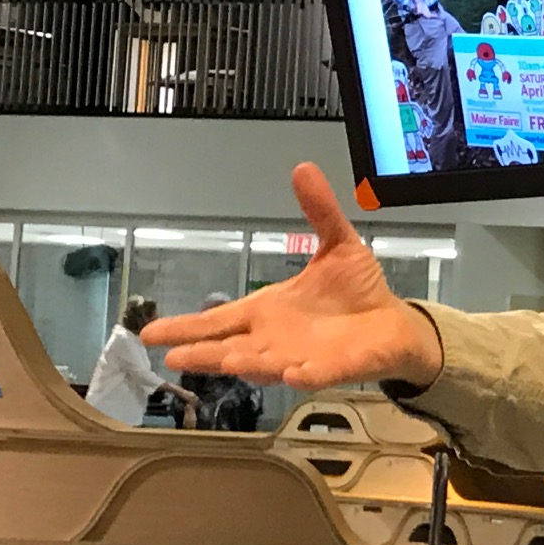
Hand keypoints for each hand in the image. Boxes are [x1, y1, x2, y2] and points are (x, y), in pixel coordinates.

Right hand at [143, 163, 443, 391]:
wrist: (394, 322)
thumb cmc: (357, 291)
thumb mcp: (337, 244)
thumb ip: (319, 211)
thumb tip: (304, 169)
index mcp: (267, 311)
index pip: (218, 320)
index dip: (185, 327)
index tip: (149, 333)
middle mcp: (275, 340)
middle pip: (230, 348)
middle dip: (204, 353)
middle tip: (174, 357)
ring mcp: (302, 357)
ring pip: (267, 364)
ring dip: (248, 363)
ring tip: (226, 361)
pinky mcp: (335, 368)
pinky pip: (317, 374)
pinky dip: (305, 374)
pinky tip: (293, 373)